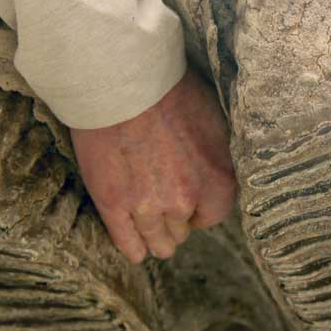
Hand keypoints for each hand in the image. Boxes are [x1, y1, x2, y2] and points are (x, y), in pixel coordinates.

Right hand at [71, 68, 235, 262]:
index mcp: (217, 181)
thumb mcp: (214, 118)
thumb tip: (217, 166)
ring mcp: (147, 207)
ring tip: (152, 230)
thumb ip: (217, 154)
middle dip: (176, 218)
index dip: (200, 208)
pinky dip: (134, 247)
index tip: (191, 200)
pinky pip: (127, 242)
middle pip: (183, 229)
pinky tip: (136, 248)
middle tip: (165, 202)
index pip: (214, 215)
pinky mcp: (114, 204)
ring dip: (157, 237)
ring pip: (158, 241)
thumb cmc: (171, 90)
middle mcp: (185, 201)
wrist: (124, 82)